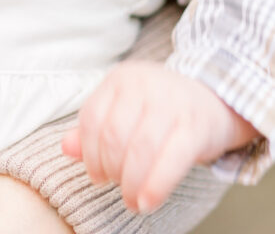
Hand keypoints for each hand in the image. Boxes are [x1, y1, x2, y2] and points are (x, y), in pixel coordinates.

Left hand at [62, 61, 258, 214]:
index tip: (97, 176)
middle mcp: (144, 84)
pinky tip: (147, 202)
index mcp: (121, 78)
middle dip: (111, 170)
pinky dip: (156, 186)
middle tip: (118, 187)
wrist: (215, 98)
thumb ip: (95, 127)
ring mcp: (171, 102)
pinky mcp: (195, 125)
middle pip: (114, 136)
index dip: (89, 154)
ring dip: (131, 183)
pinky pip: (172, 160)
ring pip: (140, 149)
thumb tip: (66, 148)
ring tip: (132, 200)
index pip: (91, 118)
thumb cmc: (161, 109)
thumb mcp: (125, 109)